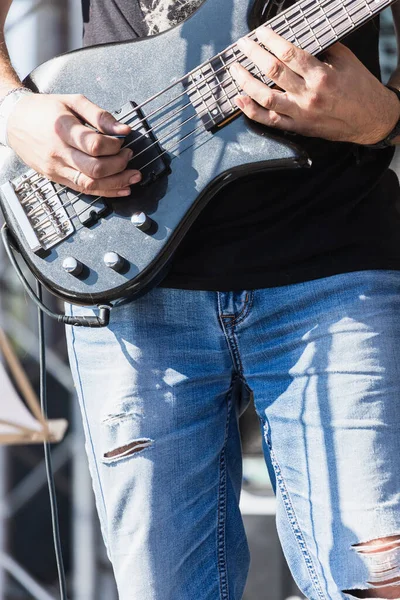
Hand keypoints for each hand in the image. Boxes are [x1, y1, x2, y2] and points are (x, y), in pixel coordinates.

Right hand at [7, 93, 140, 196]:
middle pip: (95, 168)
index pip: (95, 145)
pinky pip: (84, 190)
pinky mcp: (57, 179)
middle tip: (129, 156)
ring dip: (117, 183)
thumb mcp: (72, 102)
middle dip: (119, 165)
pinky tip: (121, 189)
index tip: (122, 141)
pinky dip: (106, 192)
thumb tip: (124, 129)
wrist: (14, 121)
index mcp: (63, 129)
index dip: (114, 146)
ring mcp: (57, 168)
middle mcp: (58, 152)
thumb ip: (100, 115)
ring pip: (91, 184)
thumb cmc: (44, 110)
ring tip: (133, 177)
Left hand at [230, 27, 399, 144]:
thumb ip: (323, 49)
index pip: (289, 54)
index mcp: (322, 76)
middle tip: (243, 45)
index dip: (271, 41)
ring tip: (235, 70)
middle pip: (273, 72)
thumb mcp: (346, 61)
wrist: (370, 120)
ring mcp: (301, 114)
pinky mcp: (298, 127)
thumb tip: (299, 39)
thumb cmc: (360, 89)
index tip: (260, 33)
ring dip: (247, 82)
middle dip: (254, 55)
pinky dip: (251, 111)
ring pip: (266, 98)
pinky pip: (269, 121)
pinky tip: (239, 100)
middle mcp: (309, 95)